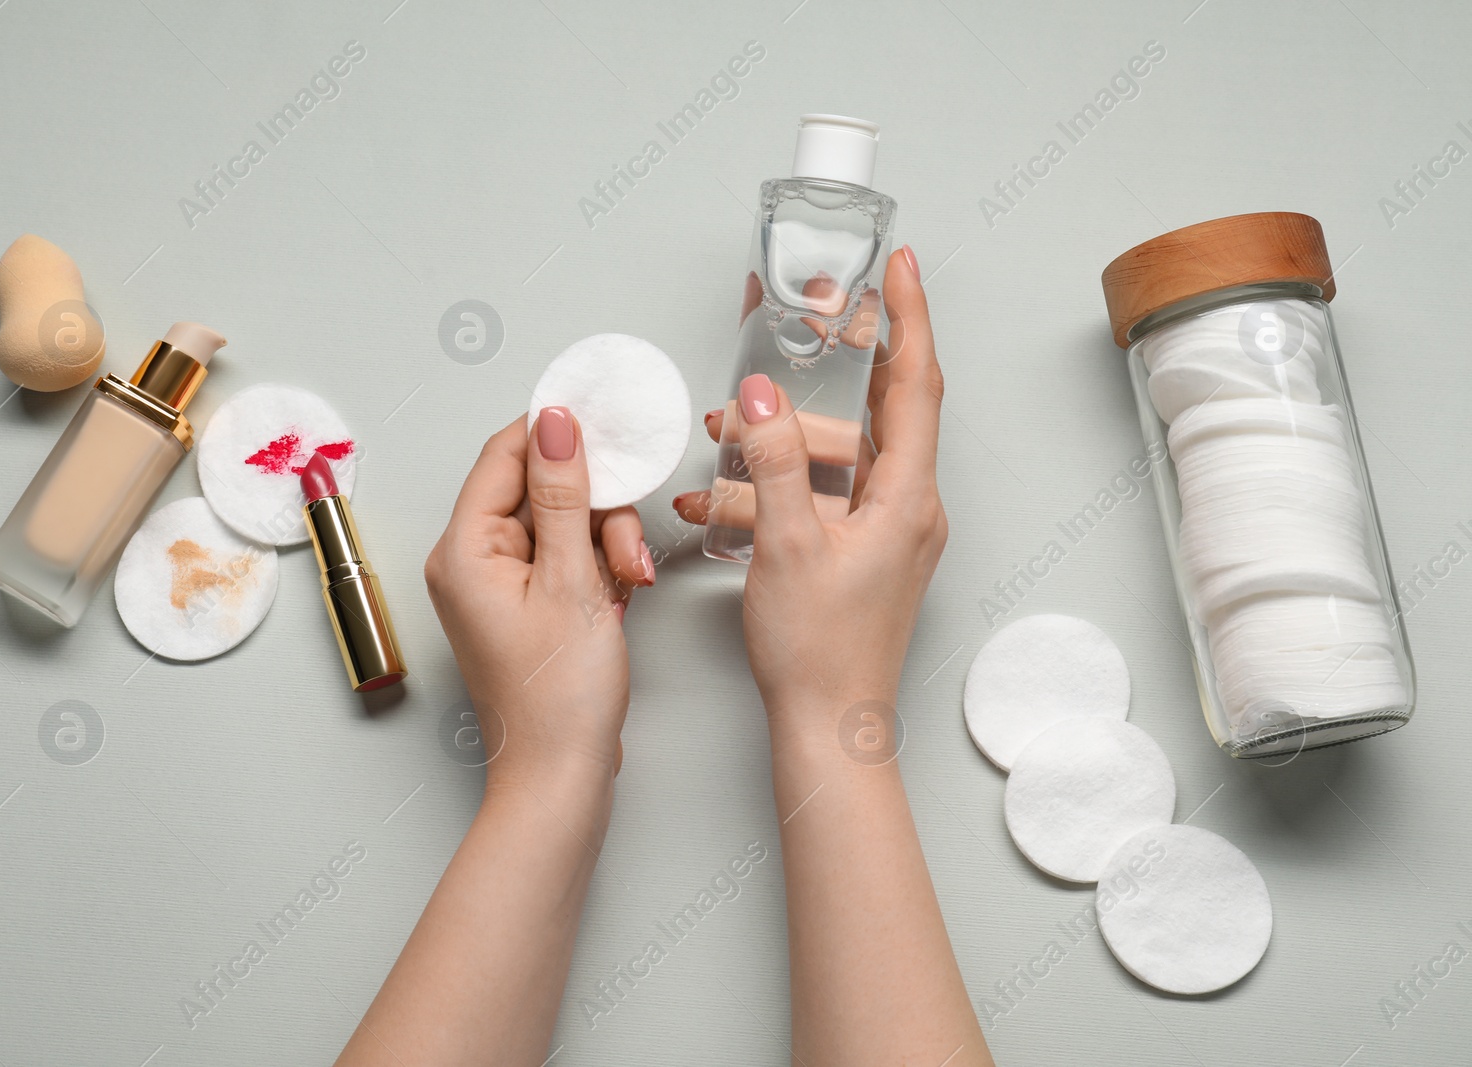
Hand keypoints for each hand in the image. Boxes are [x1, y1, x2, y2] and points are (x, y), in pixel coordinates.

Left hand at [425, 408, 652, 787]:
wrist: (563, 777)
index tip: (604, 414)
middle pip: (540, 489)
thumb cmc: (558, 698)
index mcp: (464, 550)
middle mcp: (472, 562)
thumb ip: (565, 494)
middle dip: (596, 506)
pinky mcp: (527, 605)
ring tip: (628, 582)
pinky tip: (620, 596)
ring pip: (563, 523)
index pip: (505, 454)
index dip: (556, 430)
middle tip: (625, 543)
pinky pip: (567, 558)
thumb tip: (555, 422)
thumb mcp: (572, 580)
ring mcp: (500, 585)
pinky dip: (600, 568)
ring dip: (605, 541)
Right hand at [674, 246, 946, 738]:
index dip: (907, 318)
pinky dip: (783, 482)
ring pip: (840, 458)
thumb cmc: (817, 651)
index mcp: (909, 498)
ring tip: (718, 438)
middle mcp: (911, 509)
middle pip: (873, 414)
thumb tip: (761, 394)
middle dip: (819, 379)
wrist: (829, 728)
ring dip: (781, 441)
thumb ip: (773, 462)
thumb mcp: (785, 545)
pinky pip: (828, 495)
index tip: (897, 266)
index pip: (918, 384)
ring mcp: (889, 532)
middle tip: (790, 331)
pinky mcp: (864, 554)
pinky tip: (725, 492)